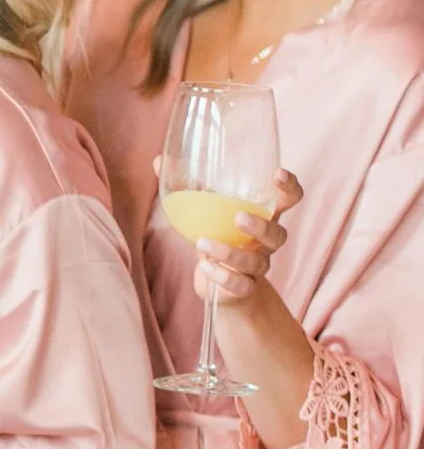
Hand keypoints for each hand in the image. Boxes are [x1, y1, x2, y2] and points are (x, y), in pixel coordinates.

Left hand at [198, 167, 301, 311]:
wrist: (220, 283)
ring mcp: (257, 266)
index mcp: (263, 216)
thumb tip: (158, 160)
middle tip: (239, 217)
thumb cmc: (217, 236)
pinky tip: (204, 267)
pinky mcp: (243, 287)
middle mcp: (266, 242)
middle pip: (278, 233)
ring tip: (203, 244)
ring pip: (256, 262)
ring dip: (230, 252)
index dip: (290, 187)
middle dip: (261, 226)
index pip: (288, 199)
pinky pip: (241, 284)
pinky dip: (223, 277)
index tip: (279, 173)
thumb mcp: (203, 211)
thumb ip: (188, 186)